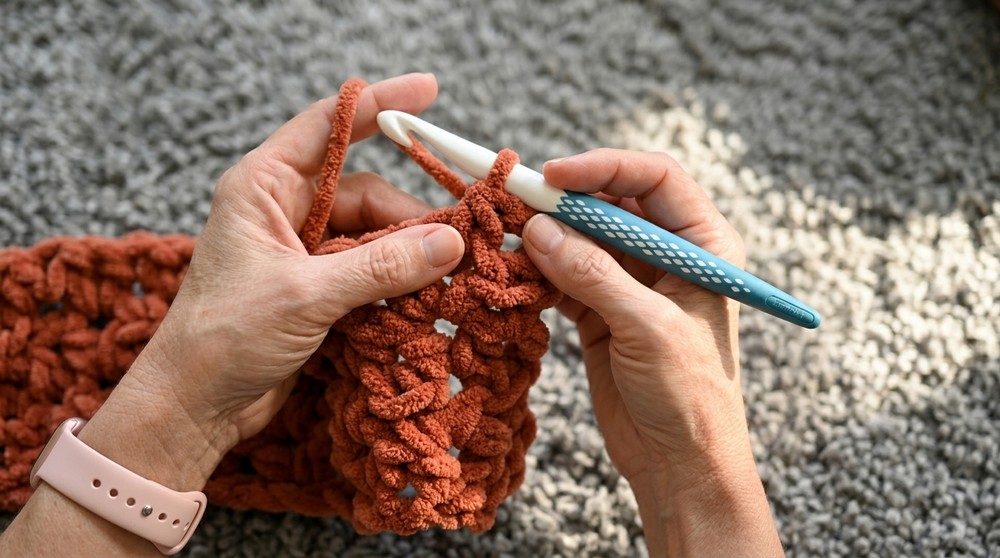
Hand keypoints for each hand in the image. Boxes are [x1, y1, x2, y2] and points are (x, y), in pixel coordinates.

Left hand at [79, 73, 465, 491]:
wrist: (195, 407)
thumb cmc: (224, 339)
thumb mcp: (306, 295)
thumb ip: (382, 267)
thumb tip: (450, 243)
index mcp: (264, 187)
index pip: (329, 126)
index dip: (380, 105)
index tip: (429, 92)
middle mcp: (284, 211)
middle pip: (366, 193)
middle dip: (412, 214)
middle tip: (459, 239)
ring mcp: (302, 252)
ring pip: (374, 236)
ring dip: (409, 255)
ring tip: (447, 276)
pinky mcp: (317, 289)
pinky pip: (370, 271)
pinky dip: (397, 283)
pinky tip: (424, 298)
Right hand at [522, 149, 781, 555]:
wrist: (679, 463)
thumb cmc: (689, 394)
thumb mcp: (648, 328)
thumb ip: (594, 274)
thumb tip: (538, 229)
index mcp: (701, 244)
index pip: (654, 179)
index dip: (604, 167)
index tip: (553, 176)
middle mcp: (666, 254)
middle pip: (609, 204)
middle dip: (563, 202)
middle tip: (514, 203)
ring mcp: (630, 282)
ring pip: (579, 238)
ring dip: (543, 237)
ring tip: (505, 238)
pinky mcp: (600, 310)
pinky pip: (562, 274)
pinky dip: (536, 272)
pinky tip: (513, 273)